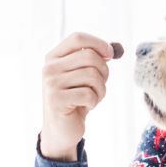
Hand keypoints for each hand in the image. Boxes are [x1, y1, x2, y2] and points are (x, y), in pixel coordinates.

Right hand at [41, 32, 121, 160]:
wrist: (62, 129)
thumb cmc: (76, 98)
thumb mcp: (84, 75)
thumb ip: (95, 59)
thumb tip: (115, 48)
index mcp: (54, 57)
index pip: (78, 37)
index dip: (98, 43)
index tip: (111, 55)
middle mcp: (49, 67)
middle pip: (89, 56)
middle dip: (104, 70)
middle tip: (101, 83)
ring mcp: (51, 84)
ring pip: (92, 75)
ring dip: (101, 88)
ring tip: (93, 97)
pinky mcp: (56, 100)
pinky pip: (89, 94)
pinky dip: (94, 101)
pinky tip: (86, 106)